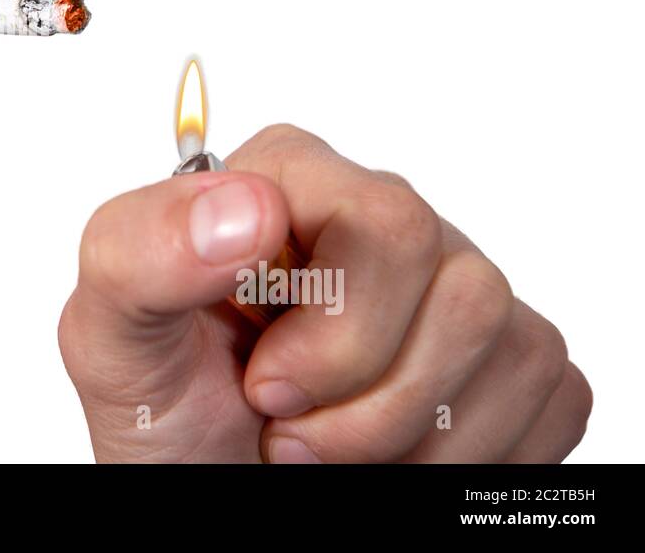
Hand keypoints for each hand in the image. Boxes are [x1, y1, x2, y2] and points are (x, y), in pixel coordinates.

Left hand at [58, 124, 590, 462]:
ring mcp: (451, 282)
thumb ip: (142, 251)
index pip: (384, 217)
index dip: (338, 327)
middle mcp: (381, 217)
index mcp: (289, 180)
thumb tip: (246, 205)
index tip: (265, 388)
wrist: (204, 478)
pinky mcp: (506, 353)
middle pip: (460, 284)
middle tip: (284, 431)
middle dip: (370, 395)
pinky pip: (547, 397)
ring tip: (321, 450)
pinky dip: (462, 460)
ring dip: (406, 436)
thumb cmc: (162, 402)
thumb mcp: (111, 335)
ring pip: (507, 342)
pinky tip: (387, 457)